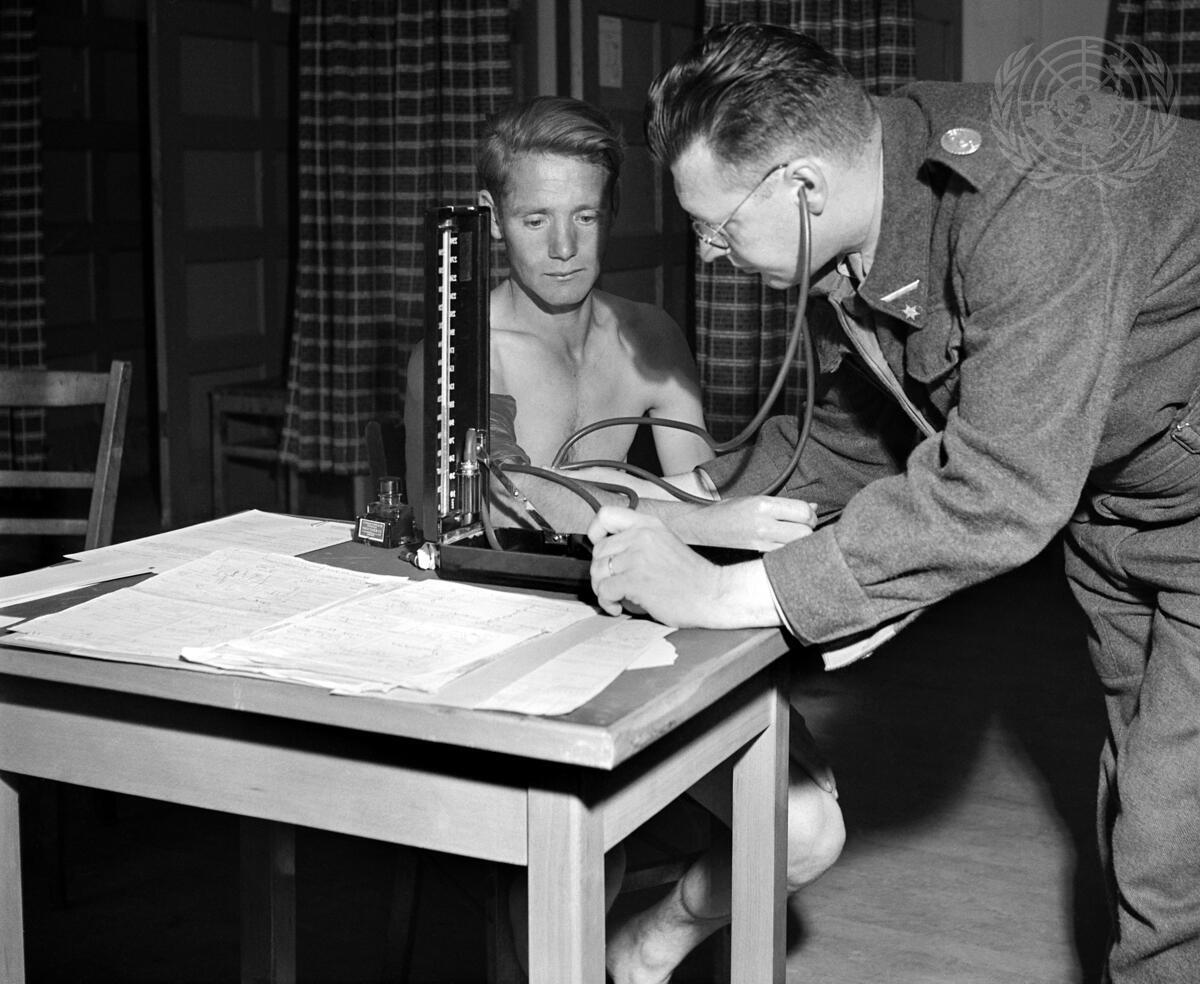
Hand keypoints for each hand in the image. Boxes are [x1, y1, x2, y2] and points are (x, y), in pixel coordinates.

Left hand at [587, 507, 780, 627]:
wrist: (714, 595)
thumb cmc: (691, 577)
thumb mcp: (665, 543)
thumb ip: (639, 541)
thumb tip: (607, 554)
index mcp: (649, 525)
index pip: (605, 514)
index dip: (595, 532)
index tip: (600, 548)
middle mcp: (642, 536)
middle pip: (598, 551)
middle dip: (600, 573)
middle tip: (612, 585)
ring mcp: (638, 557)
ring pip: (598, 572)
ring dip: (602, 590)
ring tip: (617, 598)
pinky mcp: (636, 580)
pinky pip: (604, 591)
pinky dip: (608, 603)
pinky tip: (620, 607)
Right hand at [671, 495, 816, 550]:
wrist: (706, 526)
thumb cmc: (731, 509)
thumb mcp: (758, 498)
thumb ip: (785, 504)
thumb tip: (812, 507)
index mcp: (763, 505)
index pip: (803, 511)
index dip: (811, 513)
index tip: (808, 514)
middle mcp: (763, 524)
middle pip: (805, 532)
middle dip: (810, 528)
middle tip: (805, 525)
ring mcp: (761, 542)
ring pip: (798, 545)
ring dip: (802, 540)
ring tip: (795, 534)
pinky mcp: (760, 553)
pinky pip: (786, 553)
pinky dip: (791, 549)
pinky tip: (786, 543)